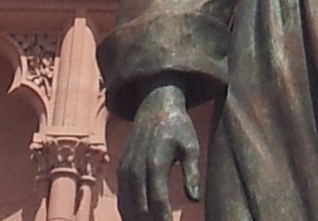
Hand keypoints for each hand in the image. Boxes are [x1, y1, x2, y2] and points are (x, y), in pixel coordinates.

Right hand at [118, 80, 204, 220]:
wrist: (154, 107)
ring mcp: (126, 170)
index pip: (158, 201)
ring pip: (128, 208)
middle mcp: (136, 168)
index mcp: (155, 162)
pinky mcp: (121, 171)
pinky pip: (122, 200)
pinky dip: (130, 215)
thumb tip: (195, 199)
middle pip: (141, 209)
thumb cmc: (178, 128)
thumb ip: (192, 173)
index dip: (164, 220)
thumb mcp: (191, 146)